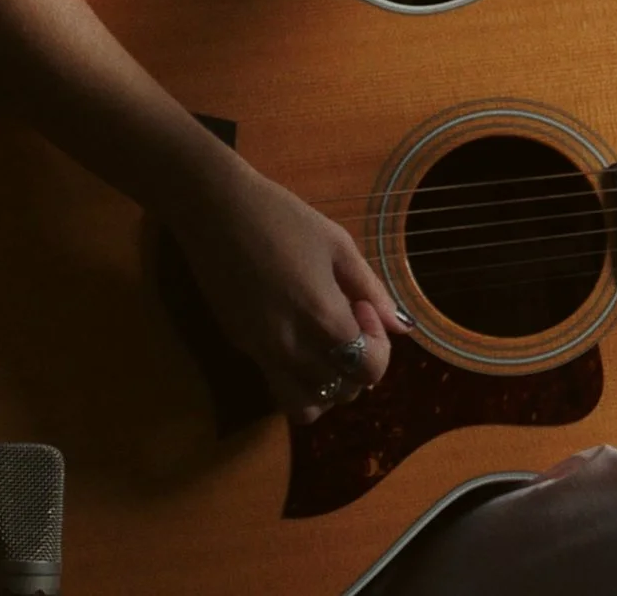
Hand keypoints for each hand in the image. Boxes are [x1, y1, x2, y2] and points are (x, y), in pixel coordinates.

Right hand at [168, 161, 409, 424]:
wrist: (214, 209)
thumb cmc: (283, 217)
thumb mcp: (339, 245)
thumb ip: (372, 290)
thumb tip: (402, 328)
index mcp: (319, 316)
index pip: (368, 369)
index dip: (380, 346)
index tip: (363, 308)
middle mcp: (289, 345)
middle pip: (341, 394)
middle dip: (357, 367)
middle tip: (349, 326)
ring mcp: (259, 350)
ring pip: (303, 406)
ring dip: (326, 386)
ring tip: (326, 345)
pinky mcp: (239, 346)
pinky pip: (277, 384)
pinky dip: (297, 378)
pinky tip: (299, 336)